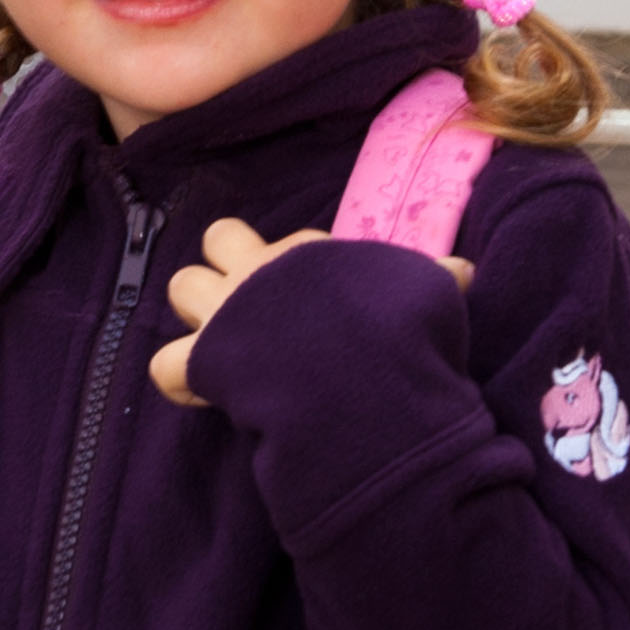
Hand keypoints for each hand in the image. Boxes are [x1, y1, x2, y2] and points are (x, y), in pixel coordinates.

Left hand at [149, 219, 468, 406]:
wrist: (351, 365)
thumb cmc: (390, 322)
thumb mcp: (425, 290)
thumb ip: (437, 277)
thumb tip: (464, 270)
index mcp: (308, 254)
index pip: (287, 241)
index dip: (291, 268)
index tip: (310, 299)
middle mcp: (259, 271)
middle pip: (217, 238)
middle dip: (224, 267)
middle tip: (246, 308)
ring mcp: (224, 312)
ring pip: (180, 286)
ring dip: (195, 315)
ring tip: (219, 344)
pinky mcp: (201, 358)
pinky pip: (164, 364)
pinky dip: (177, 378)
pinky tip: (198, 391)